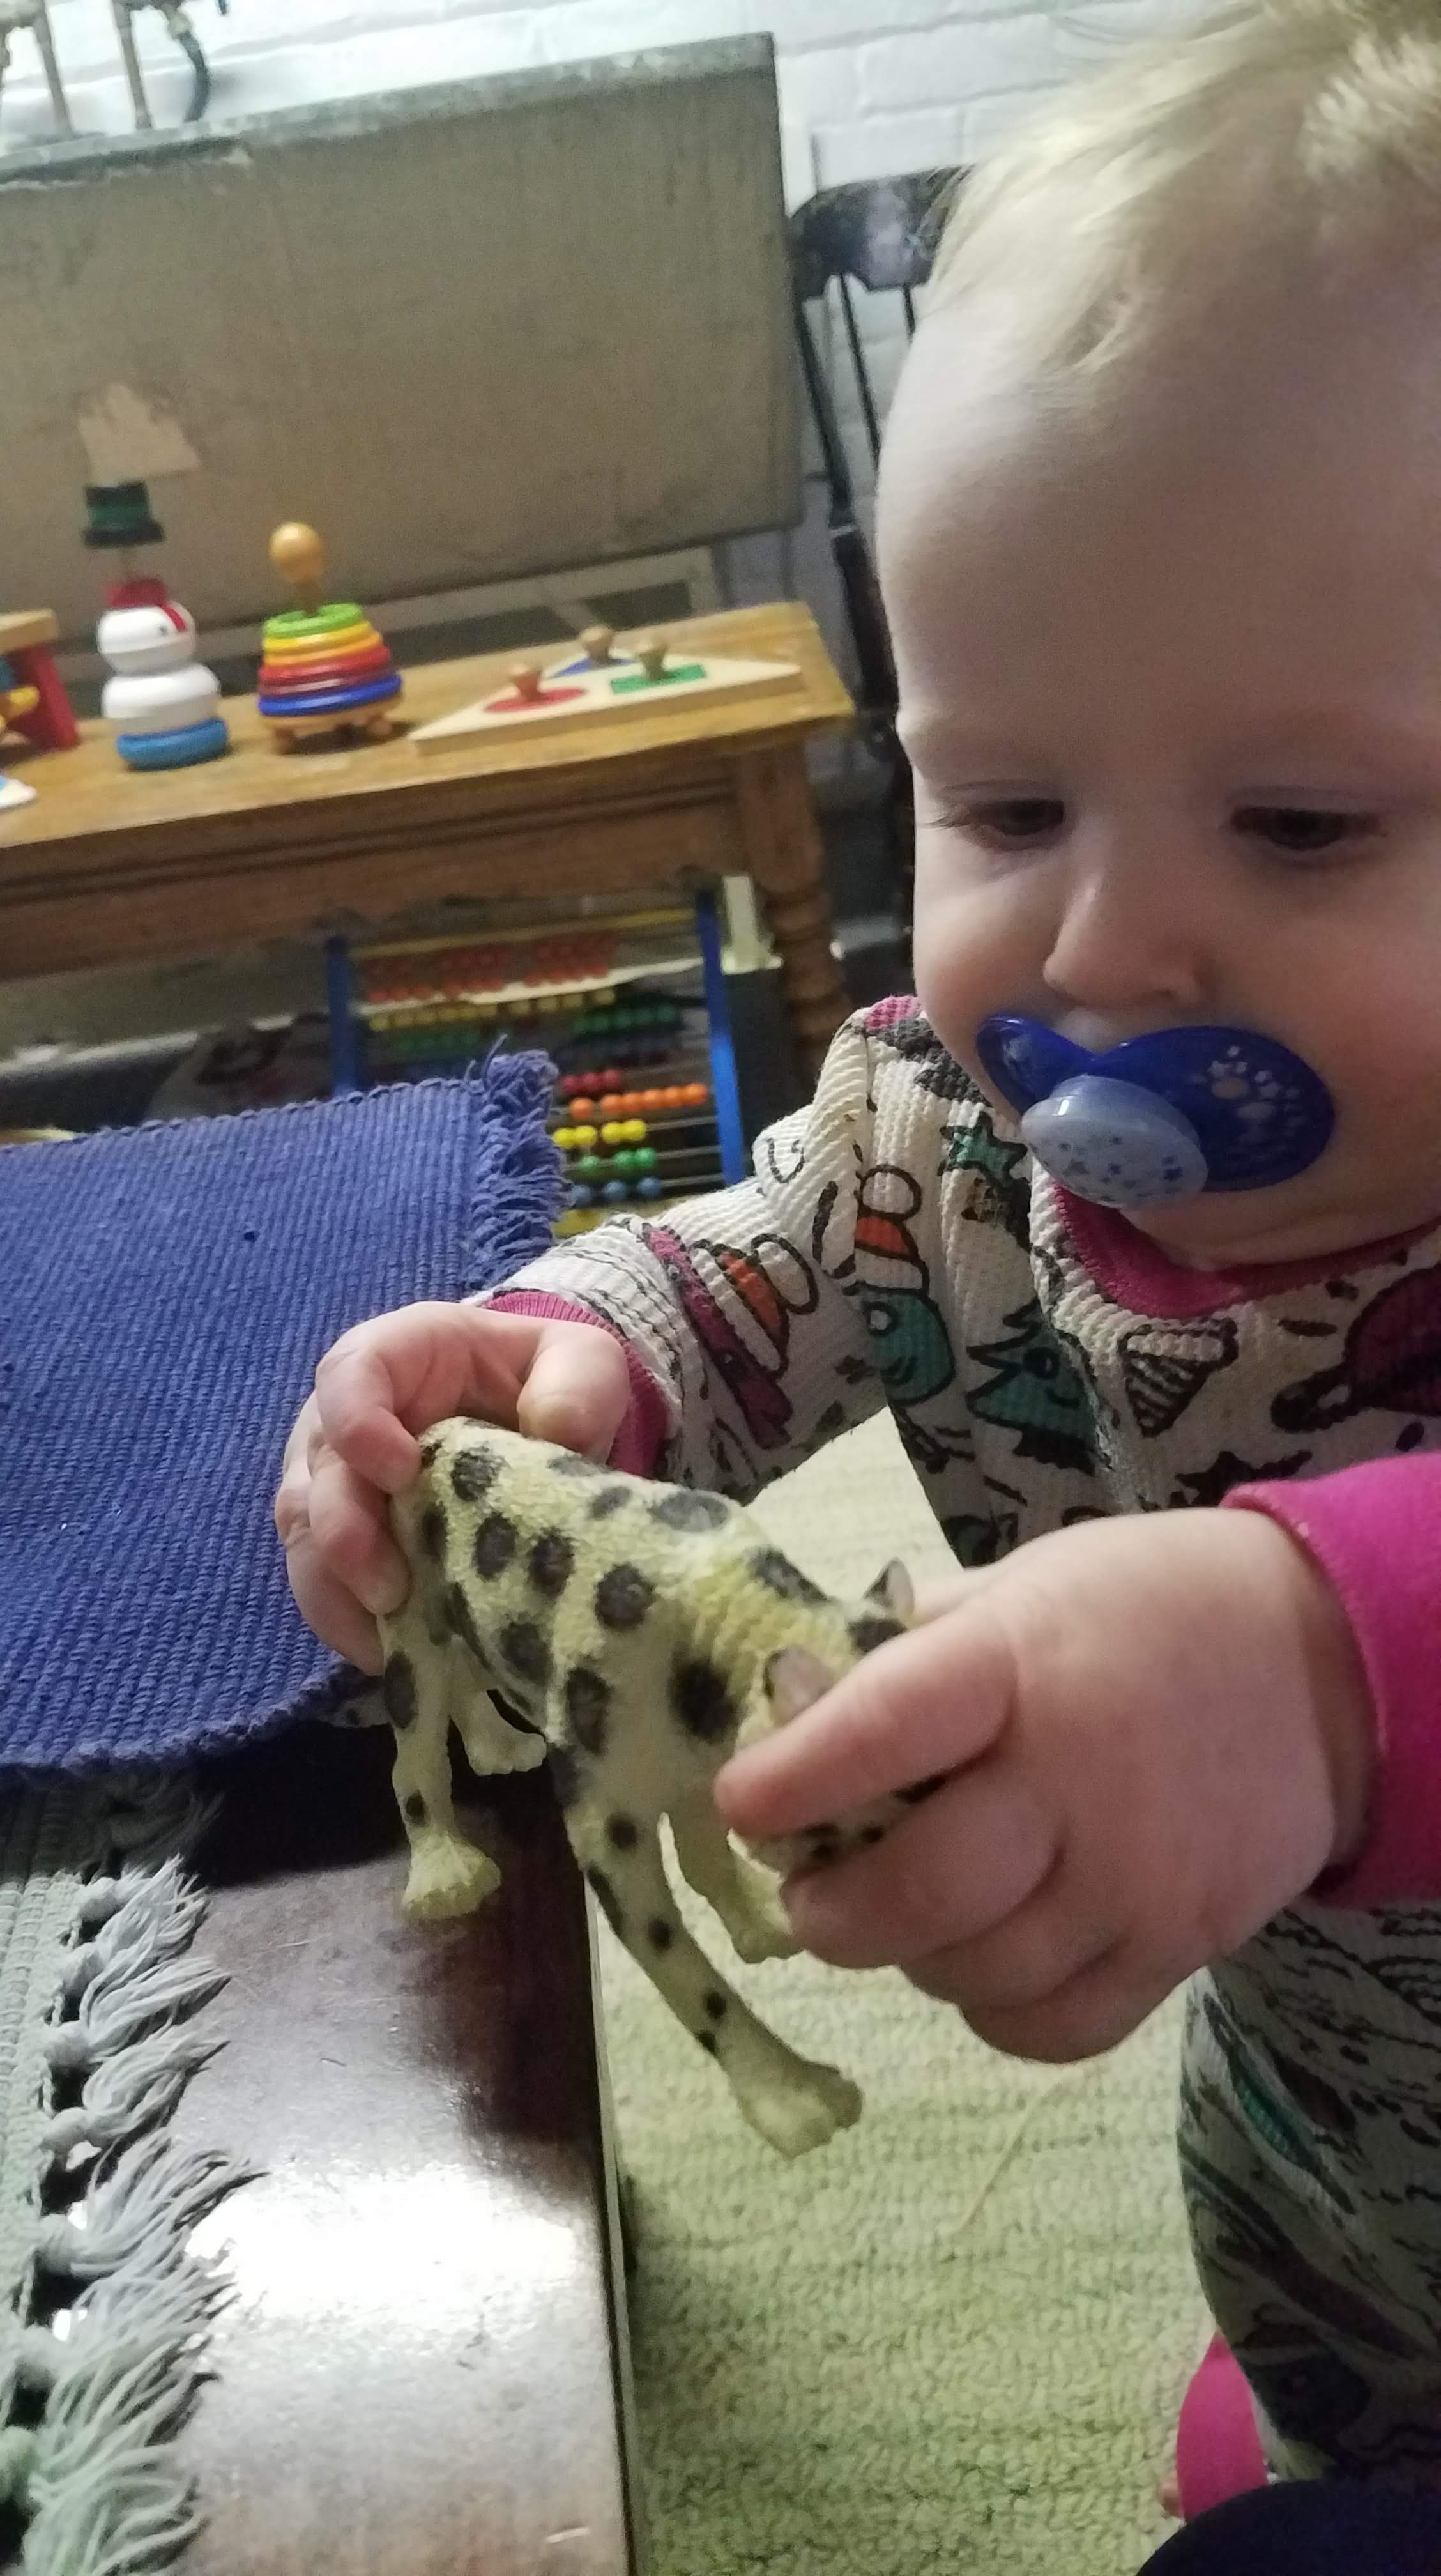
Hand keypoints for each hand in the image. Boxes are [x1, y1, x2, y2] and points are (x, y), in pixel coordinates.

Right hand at [274, 1302, 629, 1670]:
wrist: (531, 1421)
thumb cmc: (547, 1382)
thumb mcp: (581, 1362)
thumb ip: (578, 1385)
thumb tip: (555, 1430)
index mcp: (399, 1354)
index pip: (350, 1372)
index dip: (358, 1422)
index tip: (399, 1471)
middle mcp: (345, 1416)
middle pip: (316, 1471)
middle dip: (344, 1533)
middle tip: (390, 1588)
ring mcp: (331, 1480)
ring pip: (303, 1536)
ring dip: (336, 1591)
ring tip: (388, 1639)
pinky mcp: (338, 1540)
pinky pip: (320, 1583)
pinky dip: (348, 1623)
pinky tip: (391, 1655)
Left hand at [715, 1509, 1373, 2061]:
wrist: (1320, 1664)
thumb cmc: (1132, 1614)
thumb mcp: (1015, 1590)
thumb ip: (903, 1657)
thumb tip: (779, 1722)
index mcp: (1021, 1660)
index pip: (885, 1729)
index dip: (795, 1779)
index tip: (739, 1804)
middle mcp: (1081, 1775)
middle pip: (925, 1891)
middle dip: (833, 1910)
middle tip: (808, 1895)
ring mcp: (1138, 1876)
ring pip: (976, 1973)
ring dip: (910, 1957)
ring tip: (905, 1912)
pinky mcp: (1181, 1947)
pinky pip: (1052, 2026)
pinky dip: (992, 2009)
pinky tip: (985, 1956)